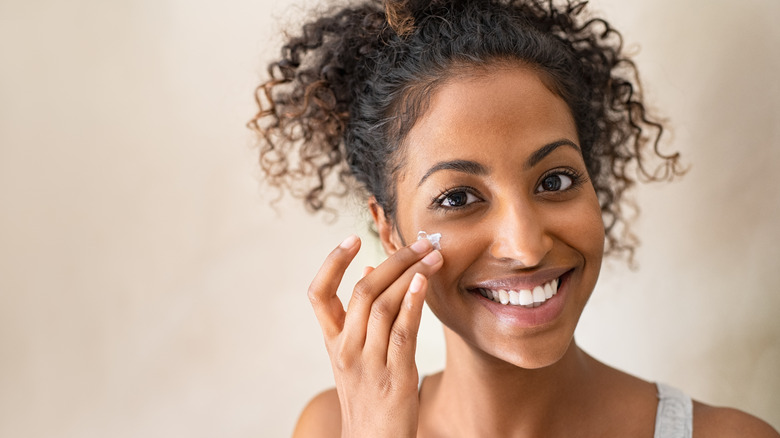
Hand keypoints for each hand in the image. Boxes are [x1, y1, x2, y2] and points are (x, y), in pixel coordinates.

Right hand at [307, 234, 442, 437]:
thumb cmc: (368, 395)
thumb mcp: (355, 355)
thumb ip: (360, 316)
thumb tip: (369, 272)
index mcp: (333, 342)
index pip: (319, 294)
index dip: (332, 263)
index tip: (351, 239)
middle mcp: (346, 350)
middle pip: (362, 292)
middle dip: (394, 260)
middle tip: (420, 242)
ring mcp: (369, 364)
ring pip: (384, 306)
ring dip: (411, 274)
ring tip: (433, 256)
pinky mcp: (395, 377)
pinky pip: (402, 333)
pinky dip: (412, 303)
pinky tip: (423, 282)